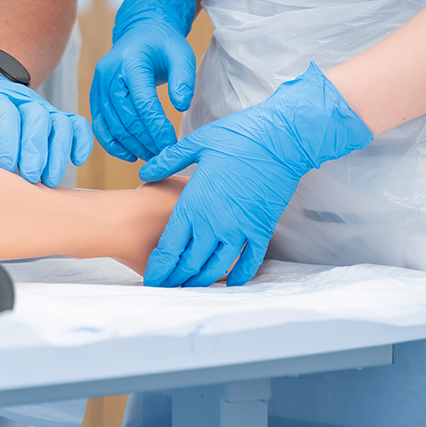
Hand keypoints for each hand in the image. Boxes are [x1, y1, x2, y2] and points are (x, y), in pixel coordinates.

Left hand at [0, 66, 93, 186]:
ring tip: (50, 181)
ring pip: (60, 122)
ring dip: (60, 151)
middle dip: (37, 150)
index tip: (8, 168)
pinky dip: (81, 140)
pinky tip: (76, 161)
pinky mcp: (53, 116)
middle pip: (38, 117)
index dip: (10, 140)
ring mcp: (40, 106)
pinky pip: (76, 124)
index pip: (6, 113)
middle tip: (33, 179)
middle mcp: (20, 99)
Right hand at [89, 0, 197, 161]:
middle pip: (124, 115)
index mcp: (131, 61)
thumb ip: (183, 78)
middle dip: (145, 140)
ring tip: (152, 156)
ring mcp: (99, 85)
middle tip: (164, 155)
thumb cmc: (163, 45)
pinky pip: (100, 125)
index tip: (171, 145)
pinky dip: (112, 143)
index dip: (156, 126)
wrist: (140, 33)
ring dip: (131, 145)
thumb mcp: (182, 54)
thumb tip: (181, 106)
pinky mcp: (96, 96)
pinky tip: (130, 155)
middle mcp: (109, 73)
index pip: (142, 100)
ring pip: (111, 124)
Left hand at [137, 63, 371, 286]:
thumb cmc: (238, 136)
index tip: (151, 278)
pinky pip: (249, 261)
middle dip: (175, 280)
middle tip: (165, 290)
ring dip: (202, 282)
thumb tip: (144, 172)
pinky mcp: (262, 229)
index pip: (170, 246)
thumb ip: (168, 161)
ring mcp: (240, 229)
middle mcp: (215, 223)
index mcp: (195, 204)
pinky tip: (230, 283)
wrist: (281, 139)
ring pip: (217, 267)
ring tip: (190, 289)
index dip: (159, 267)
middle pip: (190, 263)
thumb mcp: (196, 144)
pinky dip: (239, 275)